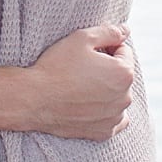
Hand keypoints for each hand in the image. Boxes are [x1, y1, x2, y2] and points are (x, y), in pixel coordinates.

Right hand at [25, 24, 136, 139]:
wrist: (35, 98)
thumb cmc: (57, 66)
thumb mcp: (81, 38)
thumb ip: (109, 32)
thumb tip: (126, 30)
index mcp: (124, 73)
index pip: (124, 52)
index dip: (104, 47)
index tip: (85, 52)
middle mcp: (126, 97)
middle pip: (120, 75)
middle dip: (106, 69)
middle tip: (80, 68)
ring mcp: (115, 117)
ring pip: (116, 96)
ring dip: (105, 90)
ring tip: (79, 86)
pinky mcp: (104, 132)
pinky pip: (112, 119)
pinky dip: (103, 111)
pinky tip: (86, 104)